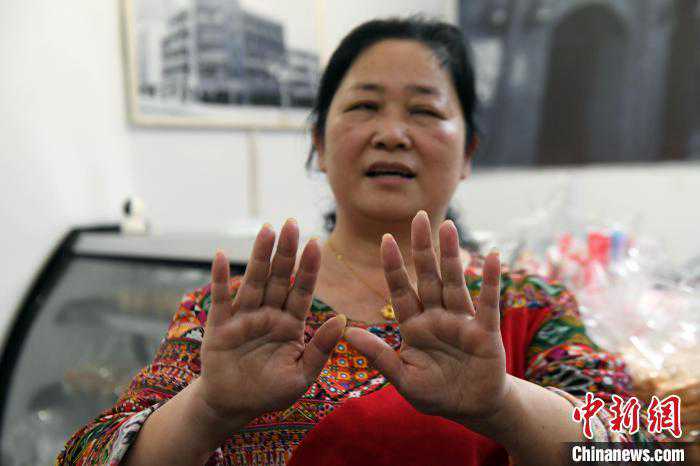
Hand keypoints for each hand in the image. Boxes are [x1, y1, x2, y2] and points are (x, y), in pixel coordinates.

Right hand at [195, 220, 345, 431]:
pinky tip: (222, 255)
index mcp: (291, 323)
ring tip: (266, 230)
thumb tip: (342, 319)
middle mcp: (269, 313)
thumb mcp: (302, 374)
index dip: (309, 268)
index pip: (302, 290)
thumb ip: (321, 348)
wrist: (233, 406)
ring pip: (253, 280)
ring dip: (259, 256)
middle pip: (278, 277)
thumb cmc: (270, 392)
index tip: (317, 243)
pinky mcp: (220, 324)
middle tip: (291, 223)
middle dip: (286, 251)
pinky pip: (220, 298)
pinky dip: (220, 277)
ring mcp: (244, 316)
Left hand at [344, 211, 509, 424]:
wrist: (471, 409)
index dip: (394, 266)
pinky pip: (487, 302)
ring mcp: (461, 321)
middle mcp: (436, 317)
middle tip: (419, 216)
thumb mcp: (403, 378)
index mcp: (413, 326)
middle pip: (427, 276)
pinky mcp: (485, 331)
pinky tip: (491, 256)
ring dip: (451, 255)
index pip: (401, 290)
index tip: (386, 239)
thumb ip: (379, 356)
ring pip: (454, 282)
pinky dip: (490, 280)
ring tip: (448, 226)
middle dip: (422, 248)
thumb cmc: (435, 393)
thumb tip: (347, 332)